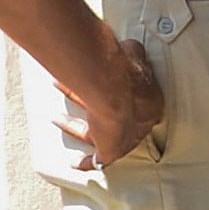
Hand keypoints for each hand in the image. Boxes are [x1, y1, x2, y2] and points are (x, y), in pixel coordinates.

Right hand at [55, 34, 166, 170]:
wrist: (115, 92)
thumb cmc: (125, 72)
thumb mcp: (133, 53)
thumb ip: (132, 52)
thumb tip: (130, 46)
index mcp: (150, 104)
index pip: (137, 106)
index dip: (120, 98)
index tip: (107, 93)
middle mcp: (139, 124)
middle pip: (115, 123)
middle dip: (94, 110)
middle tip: (83, 103)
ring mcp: (124, 139)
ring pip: (96, 136)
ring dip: (75, 127)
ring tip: (58, 118)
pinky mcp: (110, 152)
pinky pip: (97, 161)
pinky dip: (86, 163)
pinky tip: (76, 163)